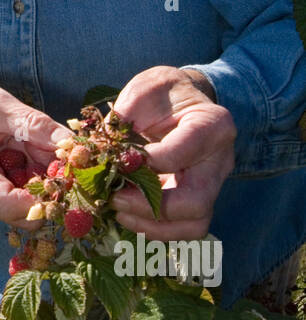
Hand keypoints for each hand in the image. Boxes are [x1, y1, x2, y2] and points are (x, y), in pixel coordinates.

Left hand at [109, 66, 235, 239]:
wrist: (180, 104)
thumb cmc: (163, 95)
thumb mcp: (144, 90)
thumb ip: (124, 118)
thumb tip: (99, 155)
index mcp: (212, 125)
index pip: (186, 151)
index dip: (150, 162)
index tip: (119, 161)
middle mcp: (219, 161)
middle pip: (196, 201)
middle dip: (150, 207)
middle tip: (115, 198)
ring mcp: (211, 186)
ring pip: (193, 224)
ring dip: (151, 226)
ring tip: (118, 211)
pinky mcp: (197, 203)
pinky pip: (182, 229)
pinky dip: (153, 229)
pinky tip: (126, 214)